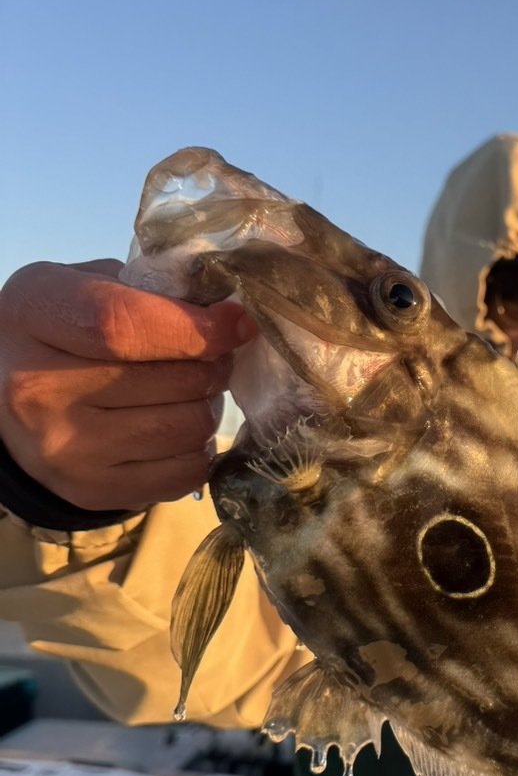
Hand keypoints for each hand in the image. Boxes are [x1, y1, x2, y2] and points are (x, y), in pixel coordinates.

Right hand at [0, 259, 254, 511]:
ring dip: (206, 406)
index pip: (126, 326)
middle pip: (172, 380)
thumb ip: (148, 291)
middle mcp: (38, 388)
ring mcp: (64, 448)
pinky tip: (176, 428)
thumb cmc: (57, 331)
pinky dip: (197, 448)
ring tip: (189, 392)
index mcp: (34, 316)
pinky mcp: (91, 490)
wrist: (5, 402)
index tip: (238, 323)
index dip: (197, 327)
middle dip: (213, 365)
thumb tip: (226, 314)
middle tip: (212, 358)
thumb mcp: (81, 285)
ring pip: (187, 427)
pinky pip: (185, 472)